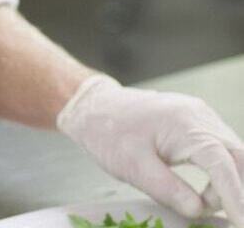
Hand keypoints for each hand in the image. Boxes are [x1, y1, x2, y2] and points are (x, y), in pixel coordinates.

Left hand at [58, 75, 243, 226]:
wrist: (93, 106)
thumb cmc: (108, 132)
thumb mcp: (132, 166)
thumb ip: (167, 189)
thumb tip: (198, 210)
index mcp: (185, 125)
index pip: (222, 164)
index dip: (234, 196)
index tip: (240, 223)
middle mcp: (200, 116)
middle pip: (238, 157)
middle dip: (237, 190)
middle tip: (230, 218)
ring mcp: (200, 116)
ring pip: (232, 154)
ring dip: (228, 183)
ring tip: (205, 203)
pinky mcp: (196, 122)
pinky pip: (220, 148)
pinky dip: (220, 172)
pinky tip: (206, 189)